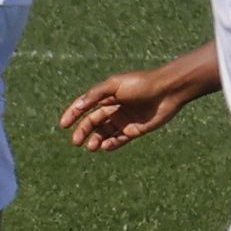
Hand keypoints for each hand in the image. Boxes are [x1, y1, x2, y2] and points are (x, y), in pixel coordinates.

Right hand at [59, 70, 185, 151]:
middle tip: (76, 142)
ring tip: (91, 147)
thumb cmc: (140, 84)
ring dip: (96, 140)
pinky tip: (105, 147)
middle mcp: (113, 108)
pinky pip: (119, 140)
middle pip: (93, 122)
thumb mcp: (114, 85)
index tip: (63, 125)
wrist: (167, 91)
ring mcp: (124, 120)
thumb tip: (78, 105)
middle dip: (82, 131)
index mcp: (106, 95)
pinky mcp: (135, 130)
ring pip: (104, 133)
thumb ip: (95, 95)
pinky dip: (111, 144)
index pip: (85, 106)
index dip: (73, 114)